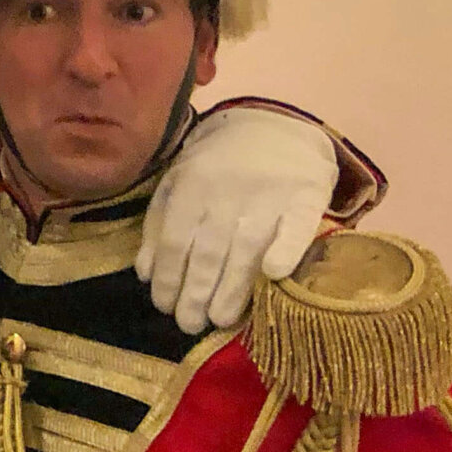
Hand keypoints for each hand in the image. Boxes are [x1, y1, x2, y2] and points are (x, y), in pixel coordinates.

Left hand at [138, 108, 334, 332]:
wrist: (274, 127)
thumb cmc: (217, 165)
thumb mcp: (178, 183)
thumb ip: (159, 225)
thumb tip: (145, 272)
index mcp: (192, 186)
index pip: (177, 240)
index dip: (169, 277)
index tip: (165, 307)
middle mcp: (228, 191)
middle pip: (209, 251)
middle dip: (196, 293)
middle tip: (189, 324)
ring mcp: (269, 193)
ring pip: (247, 247)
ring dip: (232, 289)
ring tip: (220, 320)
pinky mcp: (306, 196)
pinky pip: (297, 225)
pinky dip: (286, 248)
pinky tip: (275, 274)